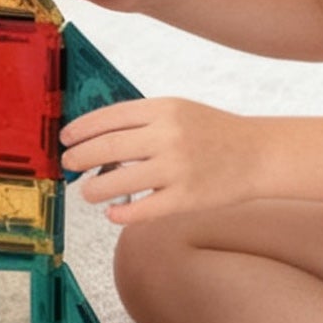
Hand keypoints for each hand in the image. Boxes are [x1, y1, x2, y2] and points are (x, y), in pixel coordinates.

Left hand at [61, 95, 264, 223]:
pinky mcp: (186, 198)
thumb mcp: (178, 111)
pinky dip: (122, 213)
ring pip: (118, 181)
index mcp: (164, 108)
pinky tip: (113, 213)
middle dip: (79, 157)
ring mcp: (176, 168)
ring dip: (94, 190)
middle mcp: (168, 135)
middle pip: (107, 147)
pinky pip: (143, 209)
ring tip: (87, 193)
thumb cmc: (213, 132)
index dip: (81, 129)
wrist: (257, 154)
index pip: (109, 117)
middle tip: (68, 165)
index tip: (65, 139)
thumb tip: (96, 136)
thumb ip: (142, 120)